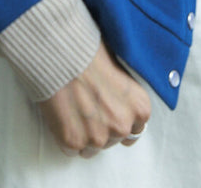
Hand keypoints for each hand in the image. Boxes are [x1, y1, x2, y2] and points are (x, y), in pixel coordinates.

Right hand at [37, 43, 151, 157]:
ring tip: (72, 110)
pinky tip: (61, 115)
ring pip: (92, 149)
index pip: (135, 129)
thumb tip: (116, 99)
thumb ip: (124, 93)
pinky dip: (65, 136)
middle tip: (85, 107)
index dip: (119, 120)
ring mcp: (98, 137)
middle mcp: (122, 126)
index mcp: (139, 107)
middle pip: (113, 139)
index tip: (109, 114)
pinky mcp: (73, 141)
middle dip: (100, 127)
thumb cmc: (89, 51)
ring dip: (83, 135)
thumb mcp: (119, 67)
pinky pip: (71, 149)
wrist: (61, 51)